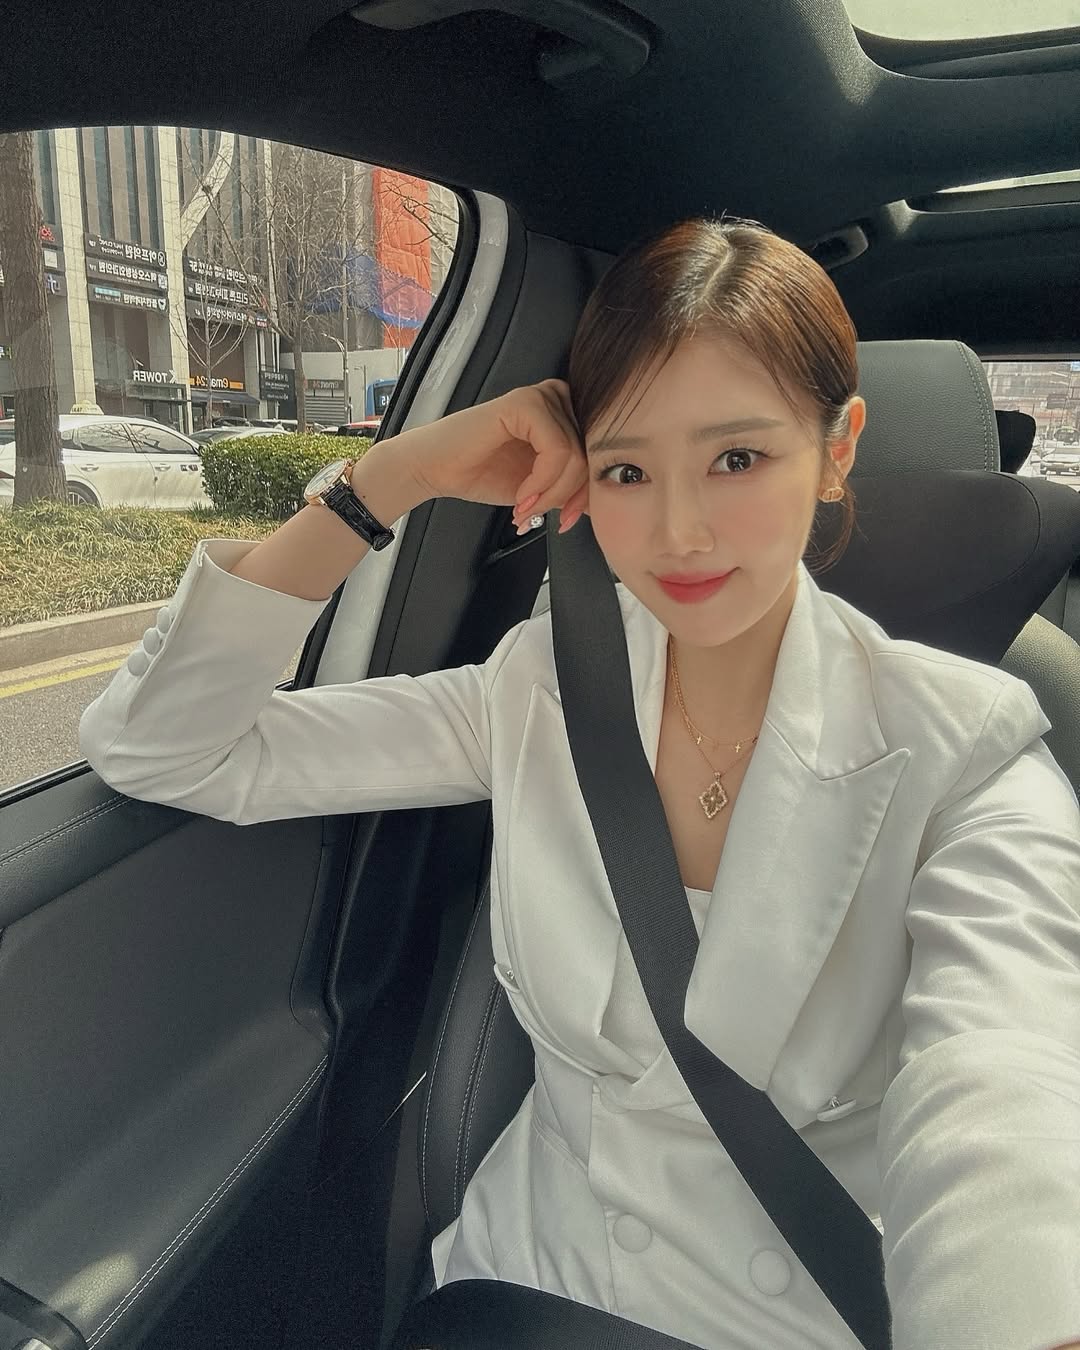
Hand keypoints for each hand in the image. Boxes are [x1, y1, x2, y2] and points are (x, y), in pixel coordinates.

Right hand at [391, 379, 589, 532]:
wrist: (437, 469)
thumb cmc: (483, 474)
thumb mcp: (543, 487)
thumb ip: (574, 488)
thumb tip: (610, 502)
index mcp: (565, 413)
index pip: (598, 453)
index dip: (587, 493)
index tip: (565, 520)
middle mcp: (558, 398)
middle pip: (591, 455)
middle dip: (570, 497)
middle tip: (544, 518)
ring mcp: (543, 396)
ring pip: (576, 456)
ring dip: (552, 493)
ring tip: (525, 507)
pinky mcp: (526, 403)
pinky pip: (556, 450)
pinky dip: (542, 481)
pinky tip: (521, 494)